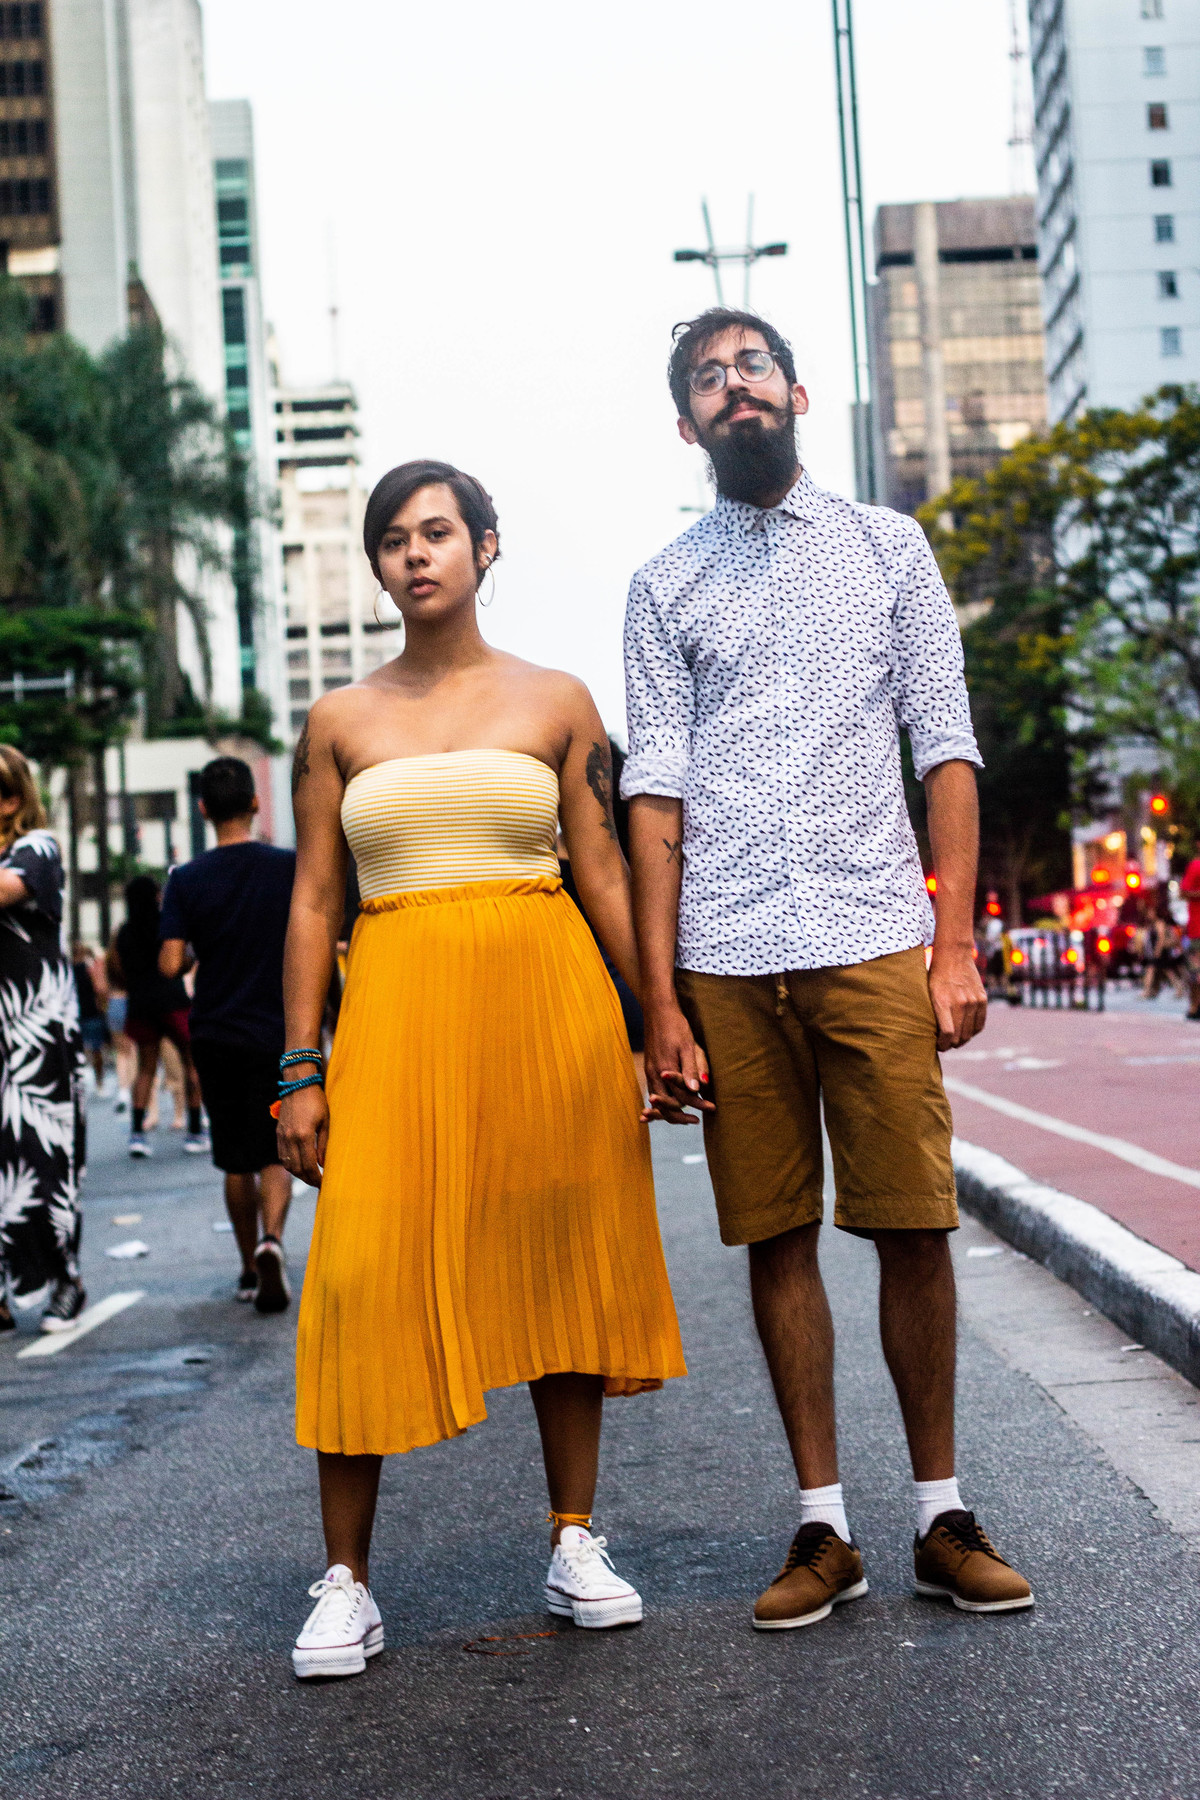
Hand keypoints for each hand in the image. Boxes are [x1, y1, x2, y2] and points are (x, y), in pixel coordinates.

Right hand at [277, 1084, 328, 1186]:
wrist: (298, 1084)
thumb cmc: (316, 1100)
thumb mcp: (326, 1121)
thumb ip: (324, 1144)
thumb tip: (323, 1164)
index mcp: (303, 1135)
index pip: (309, 1166)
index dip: (316, 1178)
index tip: (323, 1184)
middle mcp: (290, 1138)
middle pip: (297, 1169)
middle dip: (308, 1179)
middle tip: (318, 1183)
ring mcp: (282, 1136)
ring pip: (288, 1164)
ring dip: (298, 1173)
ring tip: (309, 1176)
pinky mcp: (278, 1133)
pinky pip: (282, 1155)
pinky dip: (290, 1164)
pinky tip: (298, 1165)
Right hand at [640, 999, 714, 1124]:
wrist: (657, 1010)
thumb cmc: (675, 1026)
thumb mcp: (687, 1045)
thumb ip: (691, 1068)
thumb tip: (695, 1090)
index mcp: (665, 1070)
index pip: (682, 1096)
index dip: (698, 1104)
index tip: (711, 1108)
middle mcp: (654, 1074)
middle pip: (666, 1105)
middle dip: (681, 1115)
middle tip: (697, 1121)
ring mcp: (649, 1071)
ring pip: (659, 1101)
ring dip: (670, 1111)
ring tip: (684, 1118)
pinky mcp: (649, 1068)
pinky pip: (654, 1092)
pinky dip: (660, 1103)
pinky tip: (664, 1107)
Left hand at [928, 944, 987, 1051]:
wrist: (954, 955)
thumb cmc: (935, 975)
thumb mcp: (927, 992)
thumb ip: (931, 1013)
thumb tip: (930, 1034)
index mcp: (942, 1002)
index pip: (947, 1034)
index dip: (942, 1045)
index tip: (938, 1046)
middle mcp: (960, 1003)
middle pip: (959, 1036)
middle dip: (951, 1044)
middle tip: (945, 1044)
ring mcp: (973, 1001)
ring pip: (969, 1033)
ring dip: (962, 1039)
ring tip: (954, 1039)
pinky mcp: (982, 999)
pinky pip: (979, 1024)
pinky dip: (972, 1031)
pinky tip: (965, 1031)